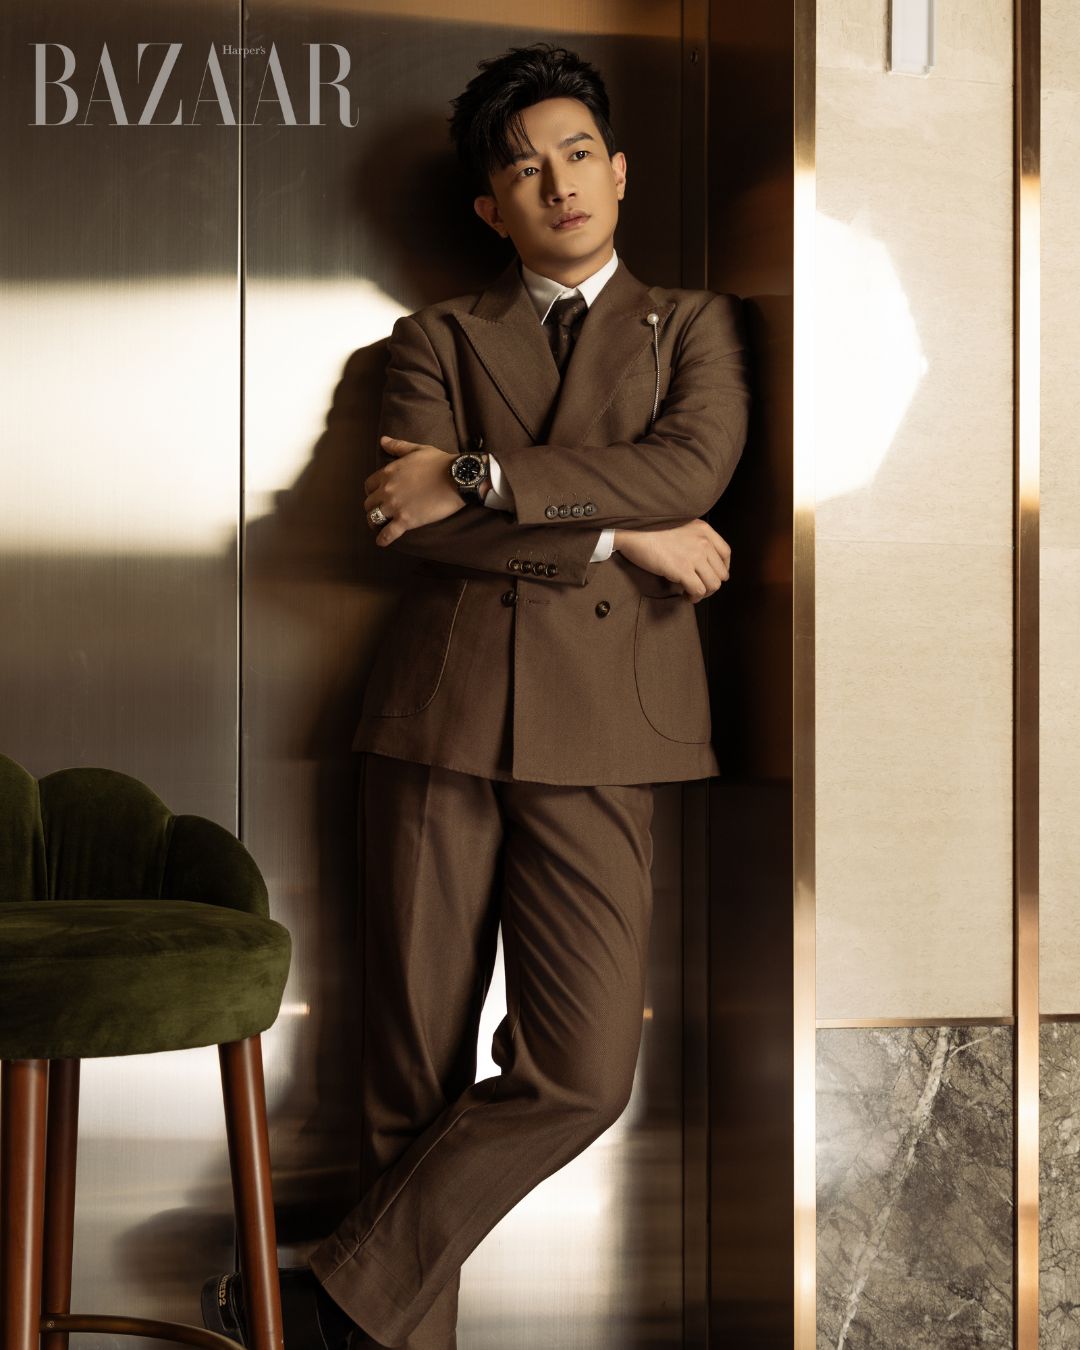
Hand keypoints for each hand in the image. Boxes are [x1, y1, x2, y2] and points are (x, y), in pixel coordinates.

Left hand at [364, 436, 464, 544]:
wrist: (456, 478)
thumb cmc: (439, 462)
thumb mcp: (417, 449)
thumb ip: (397, 446)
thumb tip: (383, 440)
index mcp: (388, 473)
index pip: (369, 485)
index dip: (372, 491)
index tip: (378, 495)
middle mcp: (387, 490)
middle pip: (369, 503)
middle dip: (373, 507)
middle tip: (379, 512)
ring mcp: (395, 506)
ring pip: (374, 518)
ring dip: (374, 523)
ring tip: (378, 526)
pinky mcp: (406, 520)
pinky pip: (388, 534)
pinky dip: (383, 539)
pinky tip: (381, 542)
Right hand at [612, 520, 730, 601]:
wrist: (633, 532)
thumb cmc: (650, 530)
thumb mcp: (680, 525)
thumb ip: (694, 538)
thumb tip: (700, 561)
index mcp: (704, 530)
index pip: (726, 553)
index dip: (722, 569)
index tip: (712, 575)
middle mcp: (703, 542)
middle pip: (721, 572)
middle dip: (711, 584)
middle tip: (698, 587)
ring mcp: (694, 556)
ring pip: (713, 584)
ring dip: (704, 593)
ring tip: (692, 594)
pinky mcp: (682, 569)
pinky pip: (698, 590)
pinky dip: (694, 597)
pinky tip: (686, 596)